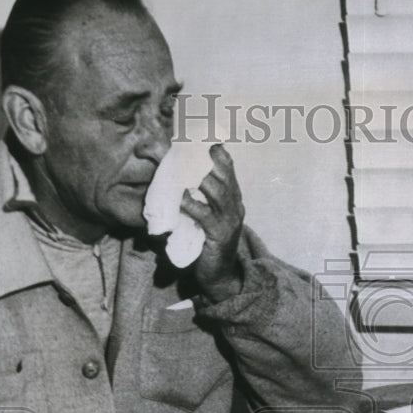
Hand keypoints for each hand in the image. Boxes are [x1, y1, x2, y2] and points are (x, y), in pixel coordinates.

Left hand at [180, 144, 245, 301]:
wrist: (220, 275)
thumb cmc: (208, 243)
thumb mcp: (207, 216)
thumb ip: (200, 197)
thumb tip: (177, 176)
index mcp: (233, 199)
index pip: (228, 168)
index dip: (217, 151)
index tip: (202, 136)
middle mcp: (235, 207)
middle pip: (224, 175)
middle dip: (206, 160)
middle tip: (186, 147)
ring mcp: (229, 221)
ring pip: (218, 191)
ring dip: (199, 179)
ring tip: (181, 170)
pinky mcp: (219, 235)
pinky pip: (205, 215)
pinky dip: (192, 204)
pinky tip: (180, 199)